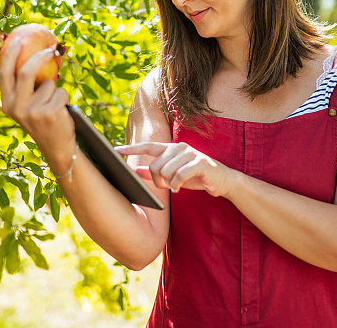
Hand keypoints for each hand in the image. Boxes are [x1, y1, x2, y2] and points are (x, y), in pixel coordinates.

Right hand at [0, 38, 74, 172]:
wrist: (56, 146)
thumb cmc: (42, 119)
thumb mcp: (26, 105)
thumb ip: (23, 86)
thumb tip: (27, 52)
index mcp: (6, 103)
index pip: (5, 74)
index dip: (9, 54)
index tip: (17, 38)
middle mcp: (16, 108)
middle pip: (26, 72)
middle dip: (40, 57)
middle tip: (51, 49)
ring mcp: (33, 111)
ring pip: (49, 83)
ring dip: (56, 89)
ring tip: (54, 104)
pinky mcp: (49, 113)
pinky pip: (61, 92)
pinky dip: (64, 98)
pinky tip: (61, 112)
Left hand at [115, 142, 237, 197]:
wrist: (221, 181)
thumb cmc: (195, 177)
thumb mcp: (172, 175)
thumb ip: (154, 172)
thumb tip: (135, 171)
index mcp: (171, 148)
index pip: (147, 146)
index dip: (131, 148)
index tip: (115, 150)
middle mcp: (179, 147)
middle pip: (155, 165)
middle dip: (156, 180)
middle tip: (165, 187)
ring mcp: (190, 154)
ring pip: (166, 171)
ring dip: (168, 184)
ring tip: (174, 188)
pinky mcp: (200, 163)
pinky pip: (180, 176)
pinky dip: (177, 185)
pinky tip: (179, 189)